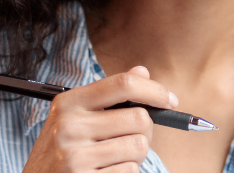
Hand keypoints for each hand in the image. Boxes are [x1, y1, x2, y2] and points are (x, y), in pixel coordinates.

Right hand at [23, 66, 176, 172]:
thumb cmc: (63, 150)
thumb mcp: (75, 117)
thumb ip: (109, 95)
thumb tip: (142, 71)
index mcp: (68, 103)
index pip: (123, 84)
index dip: (154, 90)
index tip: (170, 100)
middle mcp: (68, 126)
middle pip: (139, 118)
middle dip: (145, 131)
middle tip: (130, 139)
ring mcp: (74, 155)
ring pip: (139, 146)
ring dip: (135, 156)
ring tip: (112, 159)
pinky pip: (130, 170)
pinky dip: (126, 172)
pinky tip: (104, 172)